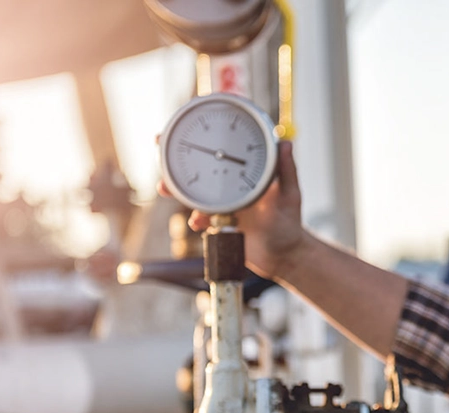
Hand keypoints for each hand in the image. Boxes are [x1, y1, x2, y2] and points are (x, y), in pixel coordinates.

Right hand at [158, 141, 304, 279]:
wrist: (281, 256)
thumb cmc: (289, 223)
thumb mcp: (289, 196)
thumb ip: (287, 171)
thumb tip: (285, 143)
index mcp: (248, 170)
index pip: (225, 144)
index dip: (206, 131)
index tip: (188, 121)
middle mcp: (230, 183)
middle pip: (199, 164)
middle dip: (176, 154)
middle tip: (159, 145)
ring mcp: (222, 201)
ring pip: (192, 189)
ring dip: (175, 187)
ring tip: (164, 187)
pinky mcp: (216, 220)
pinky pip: (198, 216)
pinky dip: (194, 217)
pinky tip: (197, 222)